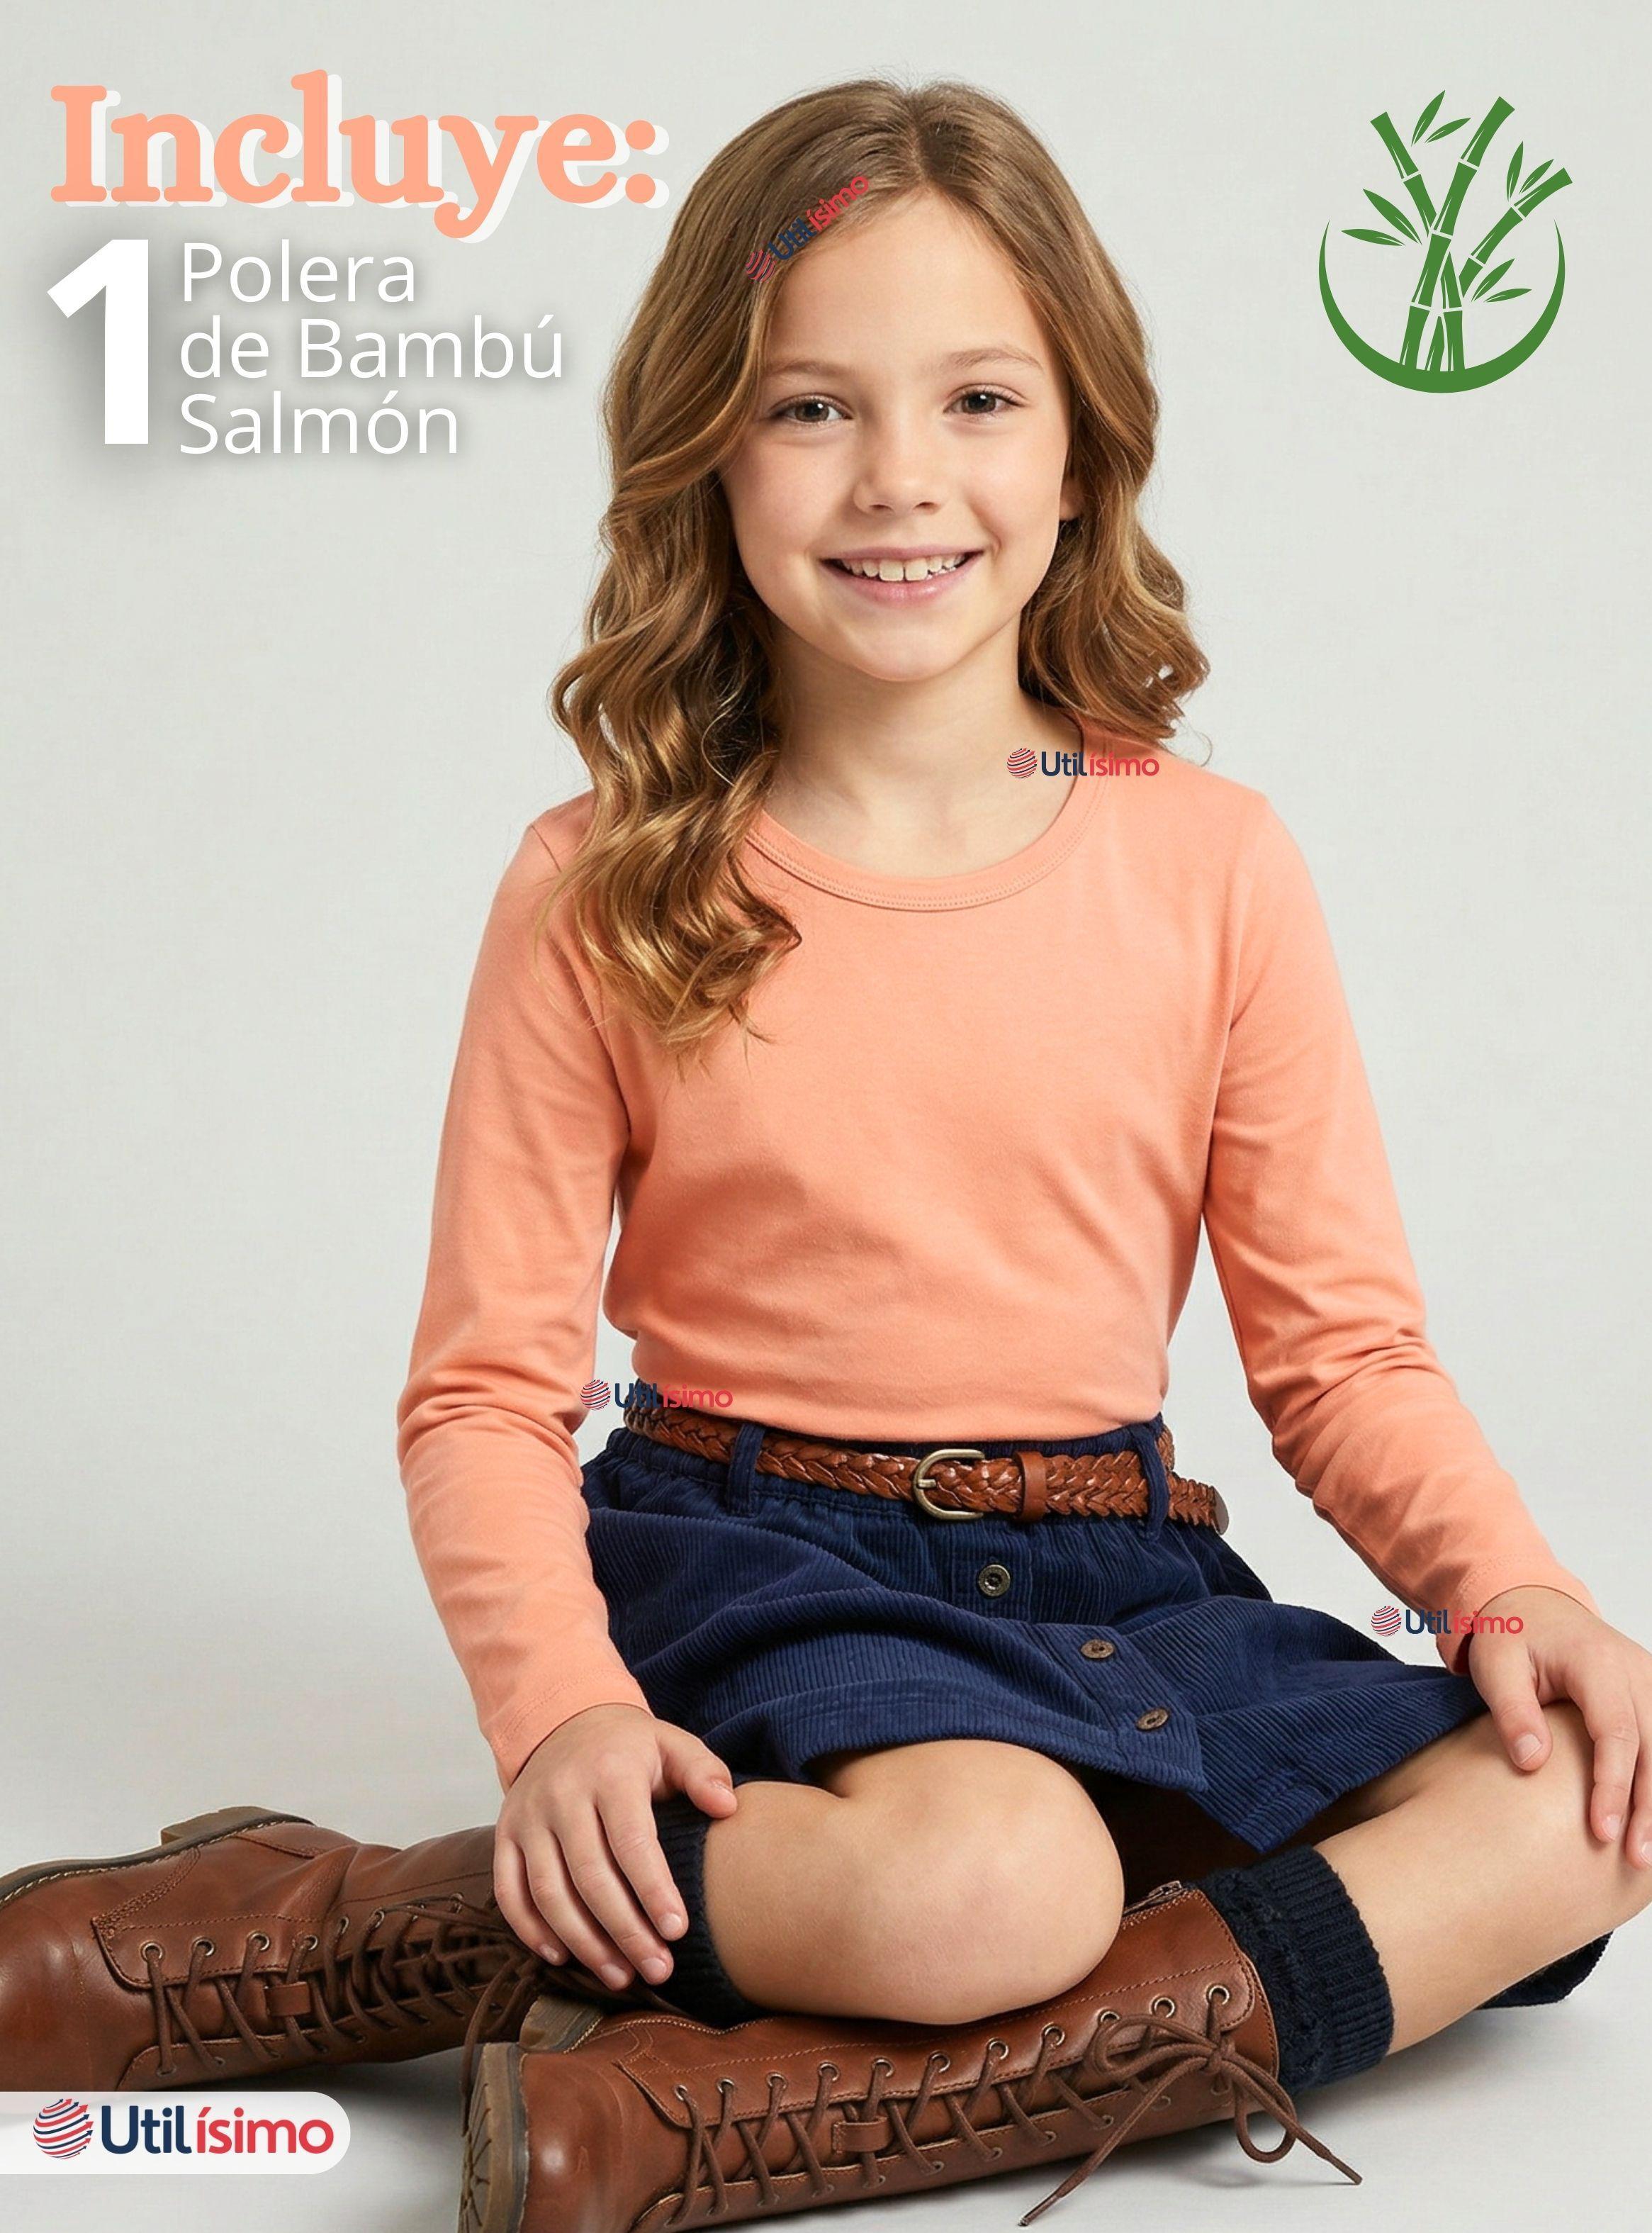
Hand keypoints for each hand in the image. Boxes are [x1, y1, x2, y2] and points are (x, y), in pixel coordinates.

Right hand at [493, 1703, 738, 1989]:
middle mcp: (562, 1794)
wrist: (564, 1721)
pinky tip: (563, 1956)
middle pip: (590, 1876)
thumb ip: (702, 1772)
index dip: (653, 1890)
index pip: (631, 1841)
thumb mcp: (672, 1744)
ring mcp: (527, 1816)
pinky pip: (509, 1891)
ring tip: (620, 1975)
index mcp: (609, 1772)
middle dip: (625, 1931)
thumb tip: (727, 1806)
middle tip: (658, 1968)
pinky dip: (531, 1930)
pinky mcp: (505, 1834)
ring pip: (549, 1892)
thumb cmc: (629, 1747)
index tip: (678, 1930)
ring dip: (584, 1942)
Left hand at [1467, 1586, 1651, 1867]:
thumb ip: (1513, 1712)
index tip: (1602, 1831)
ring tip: (1648, 1854)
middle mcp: (1635, 1671)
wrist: (1532, 1604)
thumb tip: (1533, 1763)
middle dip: (1648, 1807)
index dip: (1612, 1785)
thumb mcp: (1495, 1665)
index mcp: (1597, 1663)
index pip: (1616, 1732)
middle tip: (1637, 1858)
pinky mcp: (1650, 1697)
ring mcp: (1649, 1683)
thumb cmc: (1512, 1637)